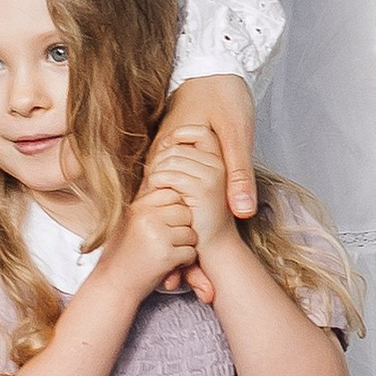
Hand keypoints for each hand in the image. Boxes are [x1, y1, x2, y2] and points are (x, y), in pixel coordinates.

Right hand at [108, 170, 200, 299]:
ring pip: (191, 232)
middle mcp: (146, 217)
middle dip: (182, 227)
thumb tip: (172, 176)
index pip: (172, 194)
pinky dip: (184, 261)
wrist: (114, 283)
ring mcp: (156, 235)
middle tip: (167, 240)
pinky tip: (168, 264)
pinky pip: (190, 252)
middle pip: (185, 212)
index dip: (174, 210)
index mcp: (139, 206)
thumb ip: (149, 203)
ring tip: (166, 252)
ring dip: (184, 245)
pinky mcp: (165, 255)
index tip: (165, 224)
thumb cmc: (125, 251)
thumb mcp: (132, 220)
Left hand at [149, 122, 234, 255]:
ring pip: (172, 159)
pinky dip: (158, 182)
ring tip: (155, 186)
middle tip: (154, 177)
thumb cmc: (198, 214)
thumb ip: (182, 161)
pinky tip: (158, 192)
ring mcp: (213, 175)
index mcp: (220, 160)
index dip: (179, 135)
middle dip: (160, 159)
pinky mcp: (204, 189)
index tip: (164, 151)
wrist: (213, 244)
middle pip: (178, 146)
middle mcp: (220, 164)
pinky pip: (170, 175)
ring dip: (157, 171)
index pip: (200, 131)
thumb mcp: (191, 182)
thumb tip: (162, 141)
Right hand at [159, 71, 256, 222]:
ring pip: (167, 184)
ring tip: (201, 215)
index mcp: (168, 150)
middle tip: (202, 224)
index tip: (199, 225)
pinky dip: (185, 186)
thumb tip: (242, 212)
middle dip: (181, 211)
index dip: (181, 216)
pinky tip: (200, 195)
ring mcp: (163, 147)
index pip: (160, 198)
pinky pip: (173, 173)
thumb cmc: (224, 93)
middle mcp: (159, 150)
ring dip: (183, 199)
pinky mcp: (172, 145)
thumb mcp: (238, 135)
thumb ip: (239, 174)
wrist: (216, 63)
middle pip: (161, 194)